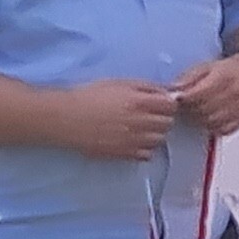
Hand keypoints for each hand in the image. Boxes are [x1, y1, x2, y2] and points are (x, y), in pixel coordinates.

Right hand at [51, 77, 183, 161]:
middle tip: (150, 115)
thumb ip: (146, 87)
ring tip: (140, 128)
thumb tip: (167, 92)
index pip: (171, 106)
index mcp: (140, 101)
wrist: (66, 118)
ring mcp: (133, 140)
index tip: (160, 104)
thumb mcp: (119, 83)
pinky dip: (145, 148)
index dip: (168, 104)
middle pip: (168, 124)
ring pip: (160, 140)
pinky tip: (133, 140)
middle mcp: (140, 122)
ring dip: (155, 134)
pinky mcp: (124, 154)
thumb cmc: (90, 96)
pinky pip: (147, 155)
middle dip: (163, 118)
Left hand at [173, 53, 238, 138]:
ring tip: (197, 112)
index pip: (198, 94)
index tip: (180, 98)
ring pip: (212, 122)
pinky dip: (213, 127)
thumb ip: (189, 78)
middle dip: (190, 110)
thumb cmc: (226, 70)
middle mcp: (235, 93)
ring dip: (200, 120)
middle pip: (203, 110)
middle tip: (186, 107)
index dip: (185, 99)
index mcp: (224, 77)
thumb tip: (173, 89)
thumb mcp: (206, 67)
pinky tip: (210, 118)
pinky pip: (223, 130)